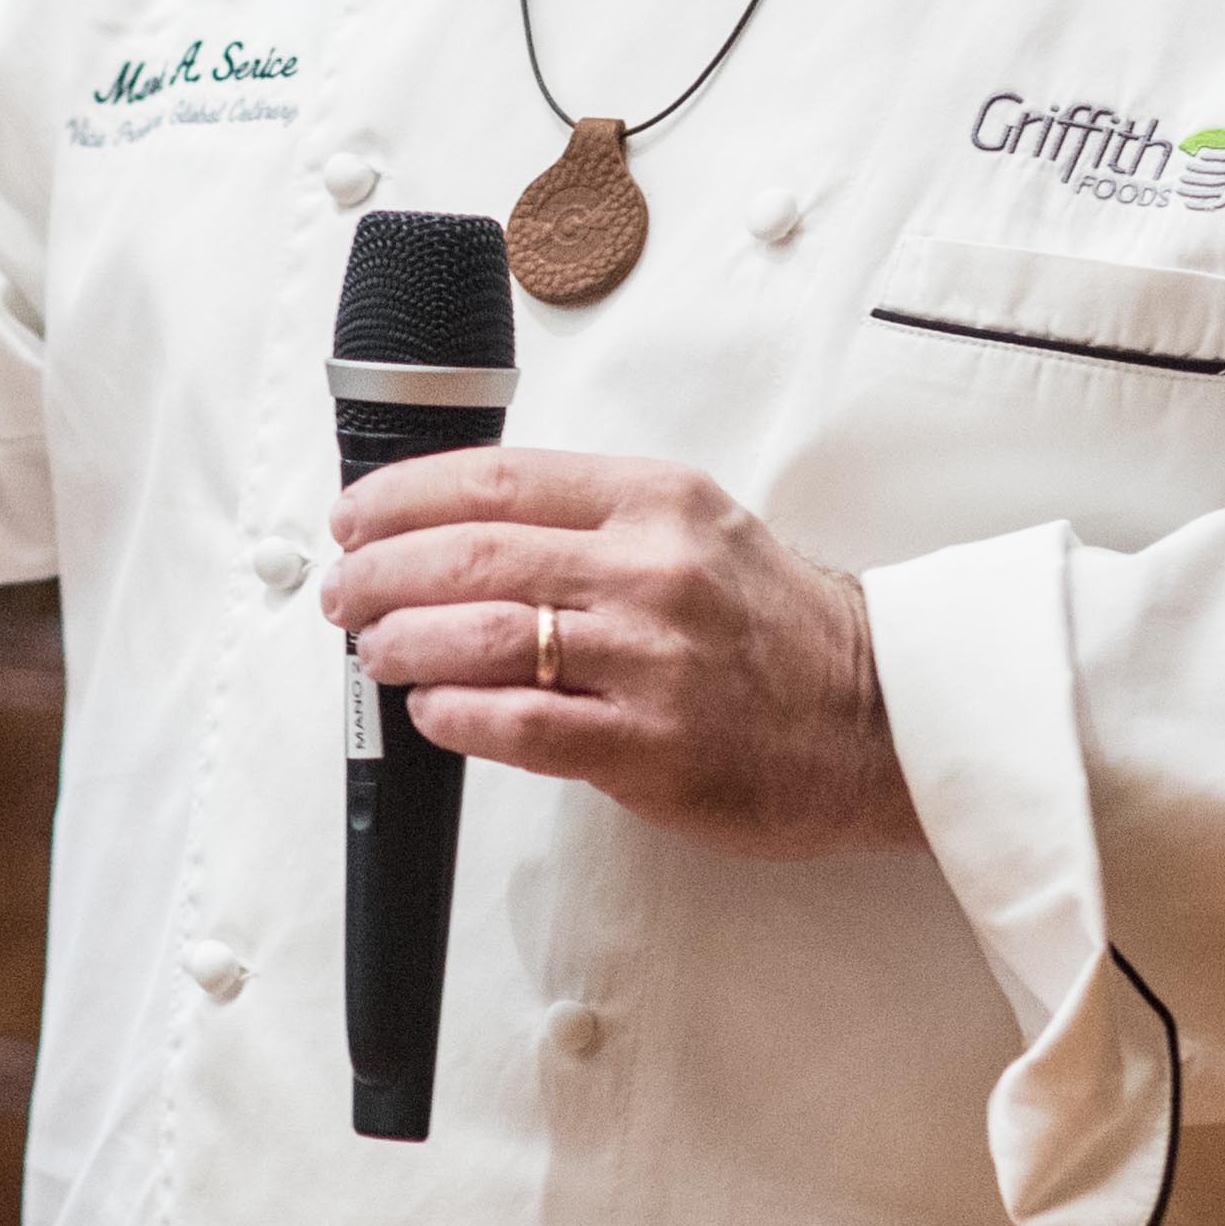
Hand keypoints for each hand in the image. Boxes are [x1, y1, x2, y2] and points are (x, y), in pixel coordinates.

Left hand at [317, 447, 920, 858]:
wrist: (879, 716)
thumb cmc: (773, 625)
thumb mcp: (693, 526)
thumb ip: (589, 518)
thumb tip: (455, 527)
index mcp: (654, 500)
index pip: (495, 477)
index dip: (402, 496)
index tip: (355, 516)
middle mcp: (651, 568)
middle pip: (469, 552)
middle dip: (379, 571)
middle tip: (345, 591)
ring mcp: (652, 659)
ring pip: (481, 636)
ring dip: (400, 642)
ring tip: (373, 649)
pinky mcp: (652, 748)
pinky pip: (520, 725)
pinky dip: (454, 714)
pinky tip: (431, 709)